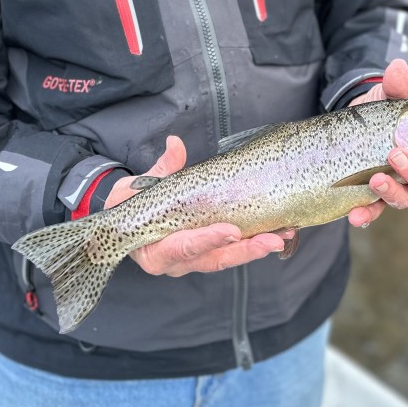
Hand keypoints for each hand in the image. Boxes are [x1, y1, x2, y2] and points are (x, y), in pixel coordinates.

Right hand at [104, 136, 289, 276]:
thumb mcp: (135, 188)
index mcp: (154, 251)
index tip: (230, 231)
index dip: (206, 240)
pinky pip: (231, 252)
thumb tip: (175, 144)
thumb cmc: (130, 205)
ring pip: (227, 258)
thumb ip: (161, 169)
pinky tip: (276, 233)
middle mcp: (175, 261)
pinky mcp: (207, 254)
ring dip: (255, 248)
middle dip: (244, 250)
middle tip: (271, 239)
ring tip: (282, 235)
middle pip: (213, 260)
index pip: (182, 247)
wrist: (125, 219)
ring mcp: (193, 260)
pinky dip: (253, 244)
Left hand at [346, 59, 407, 226]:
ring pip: (407, 199)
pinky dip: (367, 215)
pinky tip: (354, 215)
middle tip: (396, 154)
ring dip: (393, 192)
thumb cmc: (391, 108)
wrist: (361, 118)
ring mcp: (403, 186)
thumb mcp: (393, 95)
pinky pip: (376, 210)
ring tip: (375, 177)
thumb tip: (398, 67)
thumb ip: (399, 86)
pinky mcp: (377, 194)